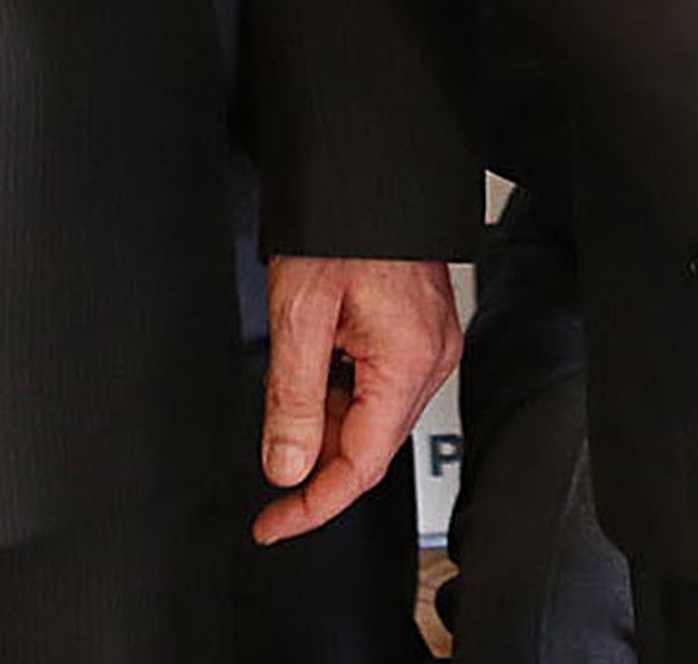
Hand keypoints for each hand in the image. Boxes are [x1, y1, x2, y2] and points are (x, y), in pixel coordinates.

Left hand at [254, 255, 464, 545]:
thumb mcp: (299, 314)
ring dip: (325, 425)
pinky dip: (342, 395)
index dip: (312, 504)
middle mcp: (431, 357)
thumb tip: (286, 466)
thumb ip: (291, 399)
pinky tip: (313, 370)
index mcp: (408, 360)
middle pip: (370, 446)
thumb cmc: (342, 226)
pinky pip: (381, 387)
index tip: (273, 524)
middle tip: (266, 456)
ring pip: (373, 419)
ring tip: (284, 389)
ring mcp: (431, 344)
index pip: (360, 465)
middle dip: (315, 462)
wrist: (369, 172)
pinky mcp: (422, 332)